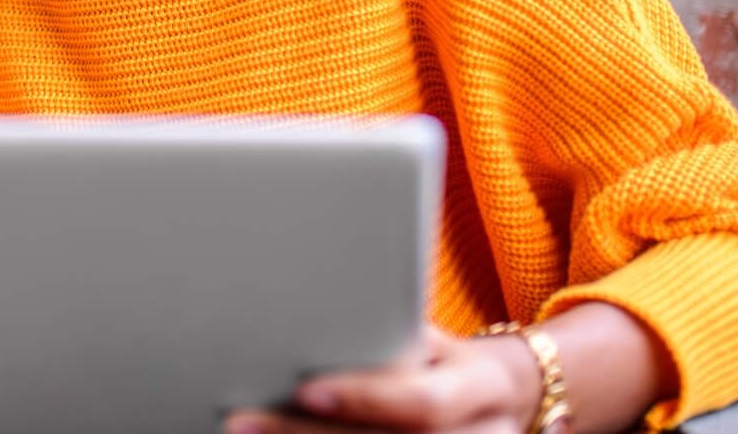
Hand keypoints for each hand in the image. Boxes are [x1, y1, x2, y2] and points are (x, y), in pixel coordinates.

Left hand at [223, 324, 540, 433]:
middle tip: (241, 422)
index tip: (304, 390)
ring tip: (247, 431)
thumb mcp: (431, 337)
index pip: (423, 402)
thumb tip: (303, 316)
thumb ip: (387, 334)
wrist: (497, 399)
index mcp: (481, 386)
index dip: (363, 399)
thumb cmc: (442, 357)